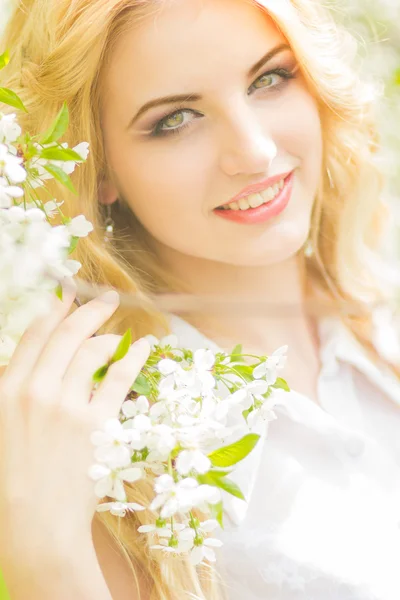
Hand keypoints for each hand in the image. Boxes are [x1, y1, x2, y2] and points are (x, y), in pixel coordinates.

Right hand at [0, 278, 149, 565]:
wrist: (33, 524)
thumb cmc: (9, 481)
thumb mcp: (1, 426)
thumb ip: (14, 392)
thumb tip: (36, 367)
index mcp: (6, 390)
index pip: (34, 336)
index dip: (54, 310)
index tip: (67, 295)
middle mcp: (34, 389)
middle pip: (66, 335)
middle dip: (88, 309)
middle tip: (105, 297)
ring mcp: (66, 405)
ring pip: (92, 351)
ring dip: (109, 333)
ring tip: (120, 329)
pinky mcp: (95, 423)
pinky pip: (119, 379)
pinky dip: (134, 357)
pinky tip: (143, 346)